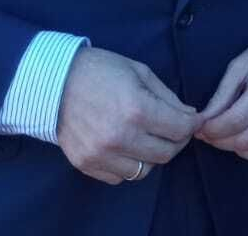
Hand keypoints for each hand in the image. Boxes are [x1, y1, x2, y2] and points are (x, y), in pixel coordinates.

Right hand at [56, 47, 199, 184]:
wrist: (54, 81)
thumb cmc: (101, 70)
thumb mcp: (140, 72)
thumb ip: (168, 97)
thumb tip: (189, 116)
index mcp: (137, 110)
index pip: (181, 130)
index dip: (192, 124)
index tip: (193, 119)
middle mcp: (120, 137)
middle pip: (166, 154)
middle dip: (176, 141)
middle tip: (173, 129)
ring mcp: (101, 154)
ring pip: (143, 171)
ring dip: (151, 156)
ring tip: (148, 138)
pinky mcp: (85, 164)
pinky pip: (118, 177)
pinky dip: (127, 166)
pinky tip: (126, 148)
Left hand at [197, 36, 247, 162]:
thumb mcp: (239, 66)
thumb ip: (220, 96)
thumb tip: (202, 122)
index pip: (236, 120)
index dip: (213, 130)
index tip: (202, 128)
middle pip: (247, 140)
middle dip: (221, 141)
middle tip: (211, 134)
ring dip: (239, 150)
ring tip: (230, 137)